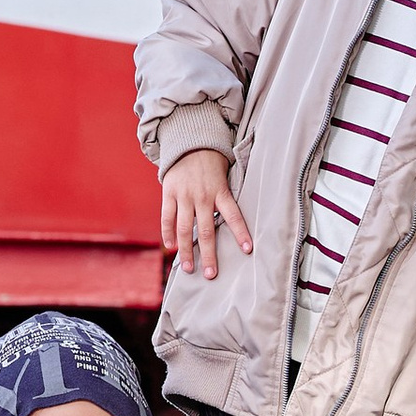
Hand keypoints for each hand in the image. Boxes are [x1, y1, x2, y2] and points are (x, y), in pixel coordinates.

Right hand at [161, 148, 252, 275]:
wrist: (190, 141)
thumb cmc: (212, 164)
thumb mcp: (224, 177)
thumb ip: (225, 200)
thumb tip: (233, 225)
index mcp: (220, 192)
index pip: (233, 215)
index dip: (241, 233)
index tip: (248, 250)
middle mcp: (202, 196)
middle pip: (206, 231)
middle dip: (209, 255)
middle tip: (211, 274)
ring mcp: (184, 195)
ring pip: (184, 228)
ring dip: (186, 251)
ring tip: (189, 268)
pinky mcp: (169, 192)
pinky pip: (167, 217)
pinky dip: (167, 233)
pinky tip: (170, 247)